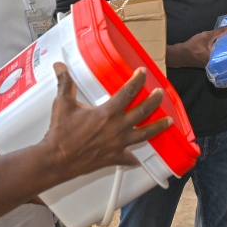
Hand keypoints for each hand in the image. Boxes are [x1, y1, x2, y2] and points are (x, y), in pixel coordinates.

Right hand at [42, 64, 169, 177]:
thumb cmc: (61, 133)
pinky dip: (134, 158)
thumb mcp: (62, 104)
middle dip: (154, 101)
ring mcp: (118, 144)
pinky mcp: (114, 158)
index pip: (128, 92)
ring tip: (169, 122)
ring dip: (158, 127)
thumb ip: (64, 83)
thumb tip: (60, 67)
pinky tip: (139, 158)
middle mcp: (117, 128)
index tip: (143, 73)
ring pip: (144, 134)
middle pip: (143, 112)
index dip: (137, 80)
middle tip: (160, 93)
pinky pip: (129, 158)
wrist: (57, 160)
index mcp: (108, 113)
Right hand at [167, 24, 226, 68]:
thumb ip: (220, 31)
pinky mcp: (212, 64)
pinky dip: (223, 50)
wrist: (180, 55)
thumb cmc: (192, 46)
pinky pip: (221, 56)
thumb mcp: (206, 36)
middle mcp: (217, 64)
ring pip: (225, 55)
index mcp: (217, 59)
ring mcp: (215, 65)